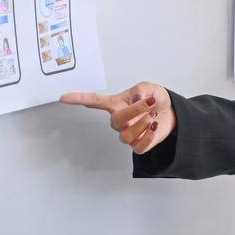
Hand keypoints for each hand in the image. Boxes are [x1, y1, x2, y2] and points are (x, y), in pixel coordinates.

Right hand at [60, 82, 174, 154]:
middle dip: (134, 110)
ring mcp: (128, 134)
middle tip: (150, 102)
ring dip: (143, 124)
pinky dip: (149, 136)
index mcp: (117, 105)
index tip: (63, 98)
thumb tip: (137, 98)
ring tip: (153, 115)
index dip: (79, 99)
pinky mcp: (138, 145)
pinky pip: (139, 146)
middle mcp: (119, 121)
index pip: (95, 101)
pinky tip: (154, 127)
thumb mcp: (149, 88)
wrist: (170, 112)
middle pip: (116, 120)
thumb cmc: (155, 100)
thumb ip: (141, 90)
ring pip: (127, 135)